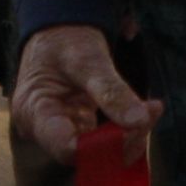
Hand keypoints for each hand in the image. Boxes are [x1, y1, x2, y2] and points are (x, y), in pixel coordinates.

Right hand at [10, 22, 159, 162]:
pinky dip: (125, 130)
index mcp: (34, 112)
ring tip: (151, 110)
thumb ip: (112, 91)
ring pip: (97, 152)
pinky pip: (102, 141)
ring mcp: (59, 131)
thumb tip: (140, 120)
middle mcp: (42, 130)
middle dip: (122, 141)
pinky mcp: (76, 128)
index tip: (137, 125)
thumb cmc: (65, 40)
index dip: (105, 146)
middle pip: (85, 155)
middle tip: (150, 114)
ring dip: (128, 136)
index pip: (67, 148)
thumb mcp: (88, 59)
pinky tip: (145, 112)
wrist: (59, 31)